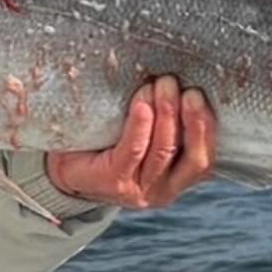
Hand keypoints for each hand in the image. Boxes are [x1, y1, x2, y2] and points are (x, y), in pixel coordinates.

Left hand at [46, 75, 216, 210]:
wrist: (65, 166)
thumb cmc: (110, 142)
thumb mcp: (146, 136)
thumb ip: (167, 123)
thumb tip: (184, 81)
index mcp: (177, 179)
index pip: (204, 159)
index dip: (206, 127)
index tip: (199, 94)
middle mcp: (163, 191)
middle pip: (190, 157)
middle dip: (190, 117)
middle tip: (179, 84)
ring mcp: (138, 190)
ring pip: (162, 151)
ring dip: (165, 113)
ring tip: (161, 84)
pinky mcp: (113, 182)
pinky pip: (133, 151)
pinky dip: (141, 126)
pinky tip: (142, 104)